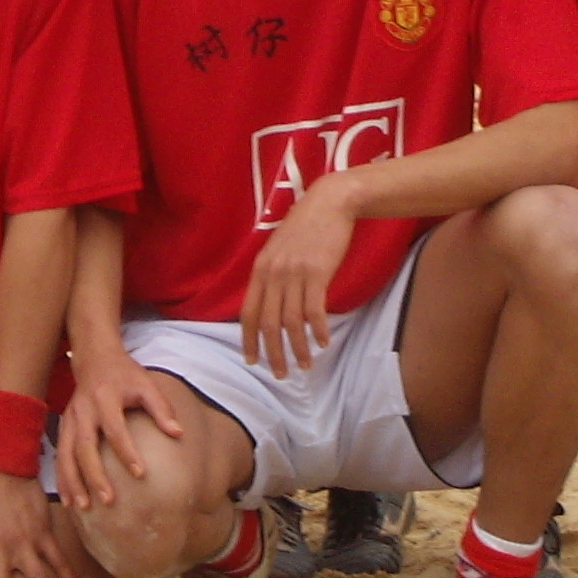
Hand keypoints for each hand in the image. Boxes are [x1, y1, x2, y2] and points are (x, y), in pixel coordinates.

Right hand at [57, 345, 184, 508]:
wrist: (95, 358)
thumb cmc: (125, 374)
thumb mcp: (146, 384)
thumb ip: (162, 408)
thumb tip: (178, 434)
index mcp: (105, 398)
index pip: (115, 429)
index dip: (127, 452)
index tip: (141, 474)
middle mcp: (84, 410)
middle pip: (86, 447)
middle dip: (95, 475)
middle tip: (108, 500)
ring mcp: (70, 418)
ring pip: (67, 454)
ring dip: (73, 482)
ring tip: (83, 506)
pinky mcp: (63, 425)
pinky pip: (59, 455)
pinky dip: (62, 478)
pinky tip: (68, 500)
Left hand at [239, 180, 357, 375]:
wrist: (329, 203)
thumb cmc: (306, 227)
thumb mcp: (279, 249)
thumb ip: (272, 275)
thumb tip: (270, 306)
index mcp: (260, 269)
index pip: (247, 313)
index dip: (248, 340)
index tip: (252, 361)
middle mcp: (273, 273)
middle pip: (268, 324)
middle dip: (273, 353)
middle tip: (281, 374)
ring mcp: (294, 273)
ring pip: (292, 322)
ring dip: (298, 349)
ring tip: (306, 365)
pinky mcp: (317, 273)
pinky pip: (315, 311)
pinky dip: (319, 331)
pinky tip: (324, 342)